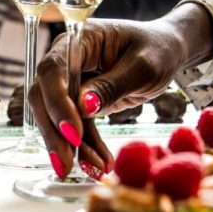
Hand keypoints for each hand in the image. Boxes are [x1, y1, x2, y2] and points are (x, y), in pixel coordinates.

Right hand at [28, 3, 212, 177]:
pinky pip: (77, 129)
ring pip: (57, 119)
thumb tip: (82, 107)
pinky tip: (99, 165)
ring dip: (70, 148)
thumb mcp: (143, 67)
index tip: (74, 133)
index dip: (57, 103)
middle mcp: (66, 61)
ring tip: (92, 170)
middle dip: (55, 134)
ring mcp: (71, 83)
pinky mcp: (80, 104)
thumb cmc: (158, 50)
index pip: (53, 71)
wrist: (167, 52)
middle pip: (45, 98)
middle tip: (66, 165)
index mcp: (77, 41)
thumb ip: (112, 85)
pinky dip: (87, 149)